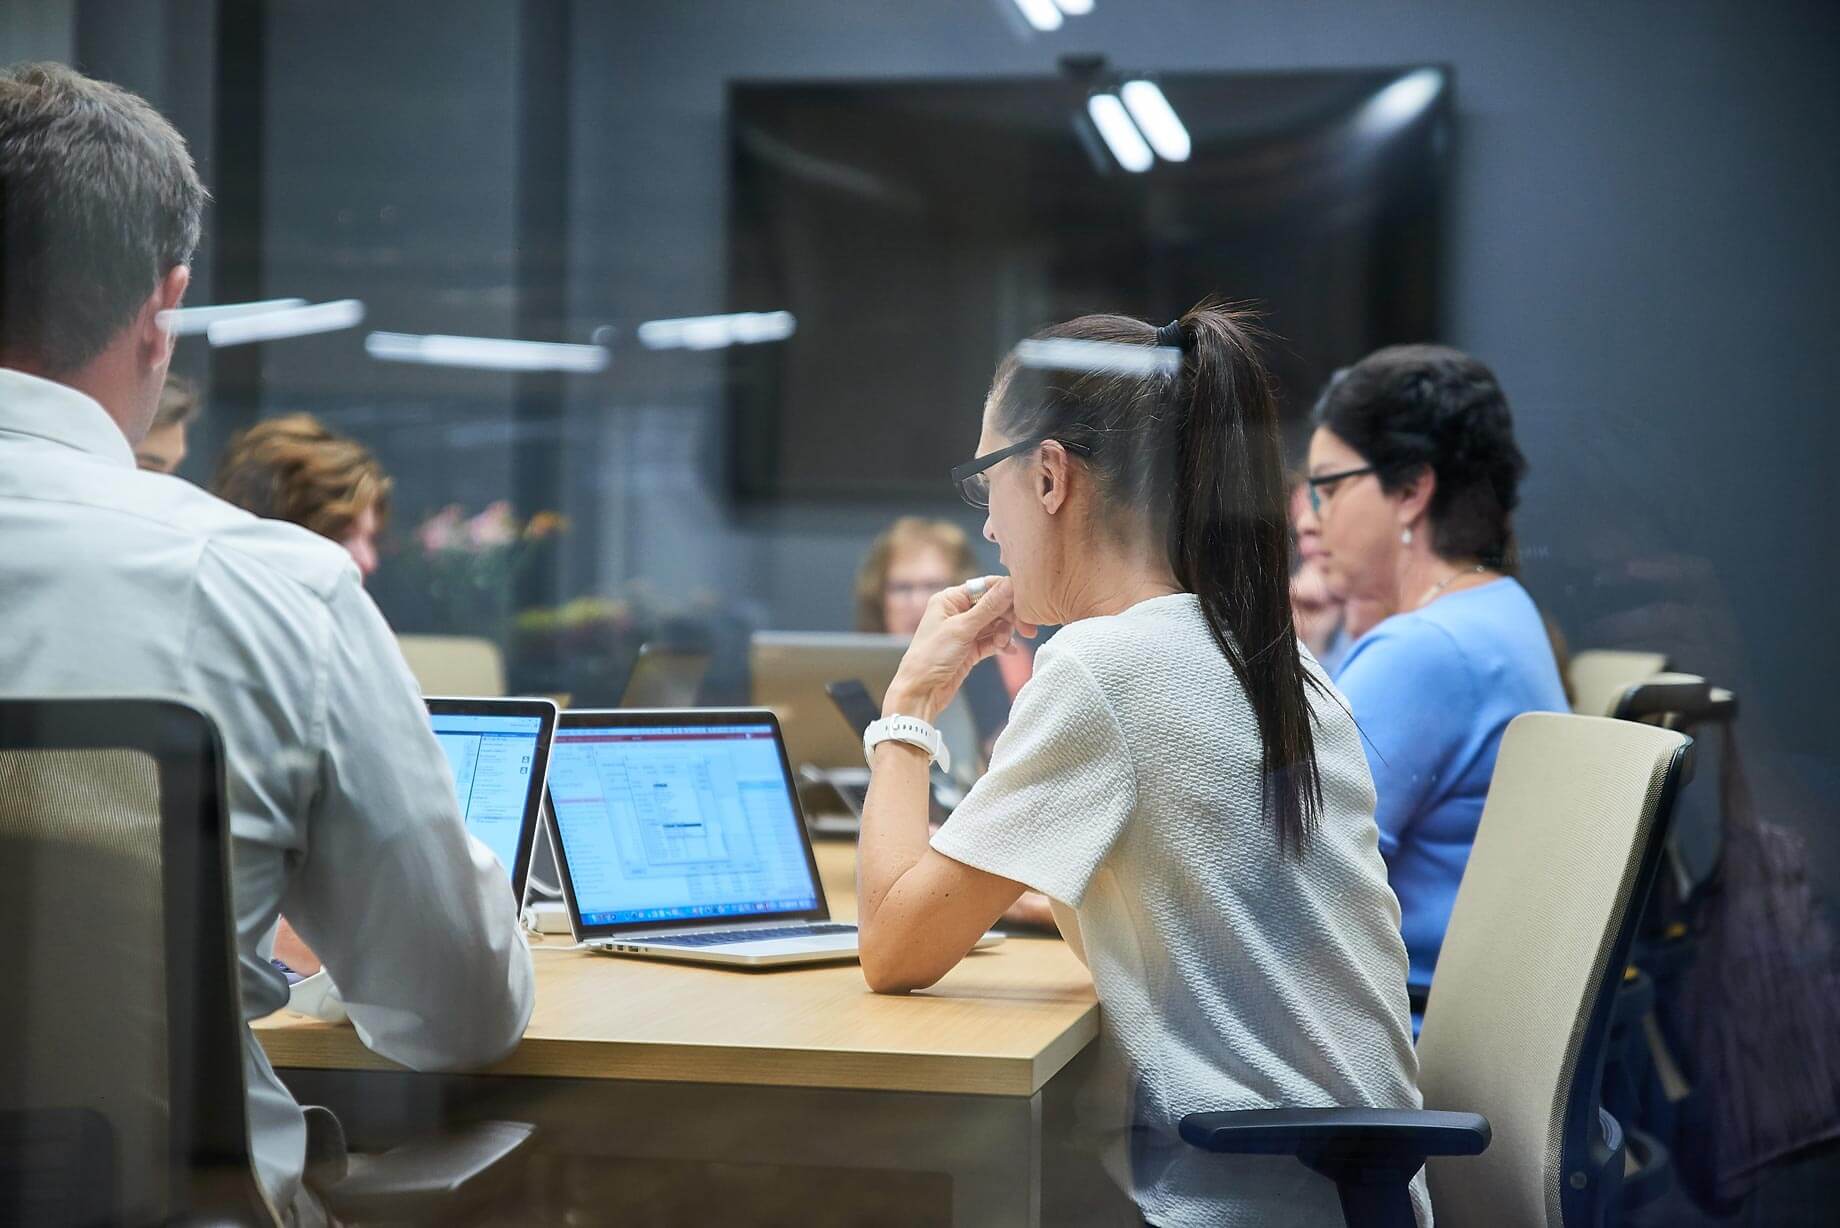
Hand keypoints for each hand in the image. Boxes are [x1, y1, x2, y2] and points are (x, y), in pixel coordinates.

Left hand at [883, 576, 1035, 723]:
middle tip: (1026, 628)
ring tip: (1004, 644)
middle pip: (993, 605)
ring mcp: (964, 631)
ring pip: (995, 624)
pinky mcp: (970, 649)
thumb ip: (988, 607)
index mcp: (949, 599)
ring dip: (1004, 632)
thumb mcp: (962, 629)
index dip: (1006, 593)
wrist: (921, 692)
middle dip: (1009, 616)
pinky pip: (992, 641)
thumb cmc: (930, 657)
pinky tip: (1008, 651)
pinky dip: (1001, 644)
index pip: (985, 587)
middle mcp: (957, 612)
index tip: (1024, 603)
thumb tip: (1009, 585)